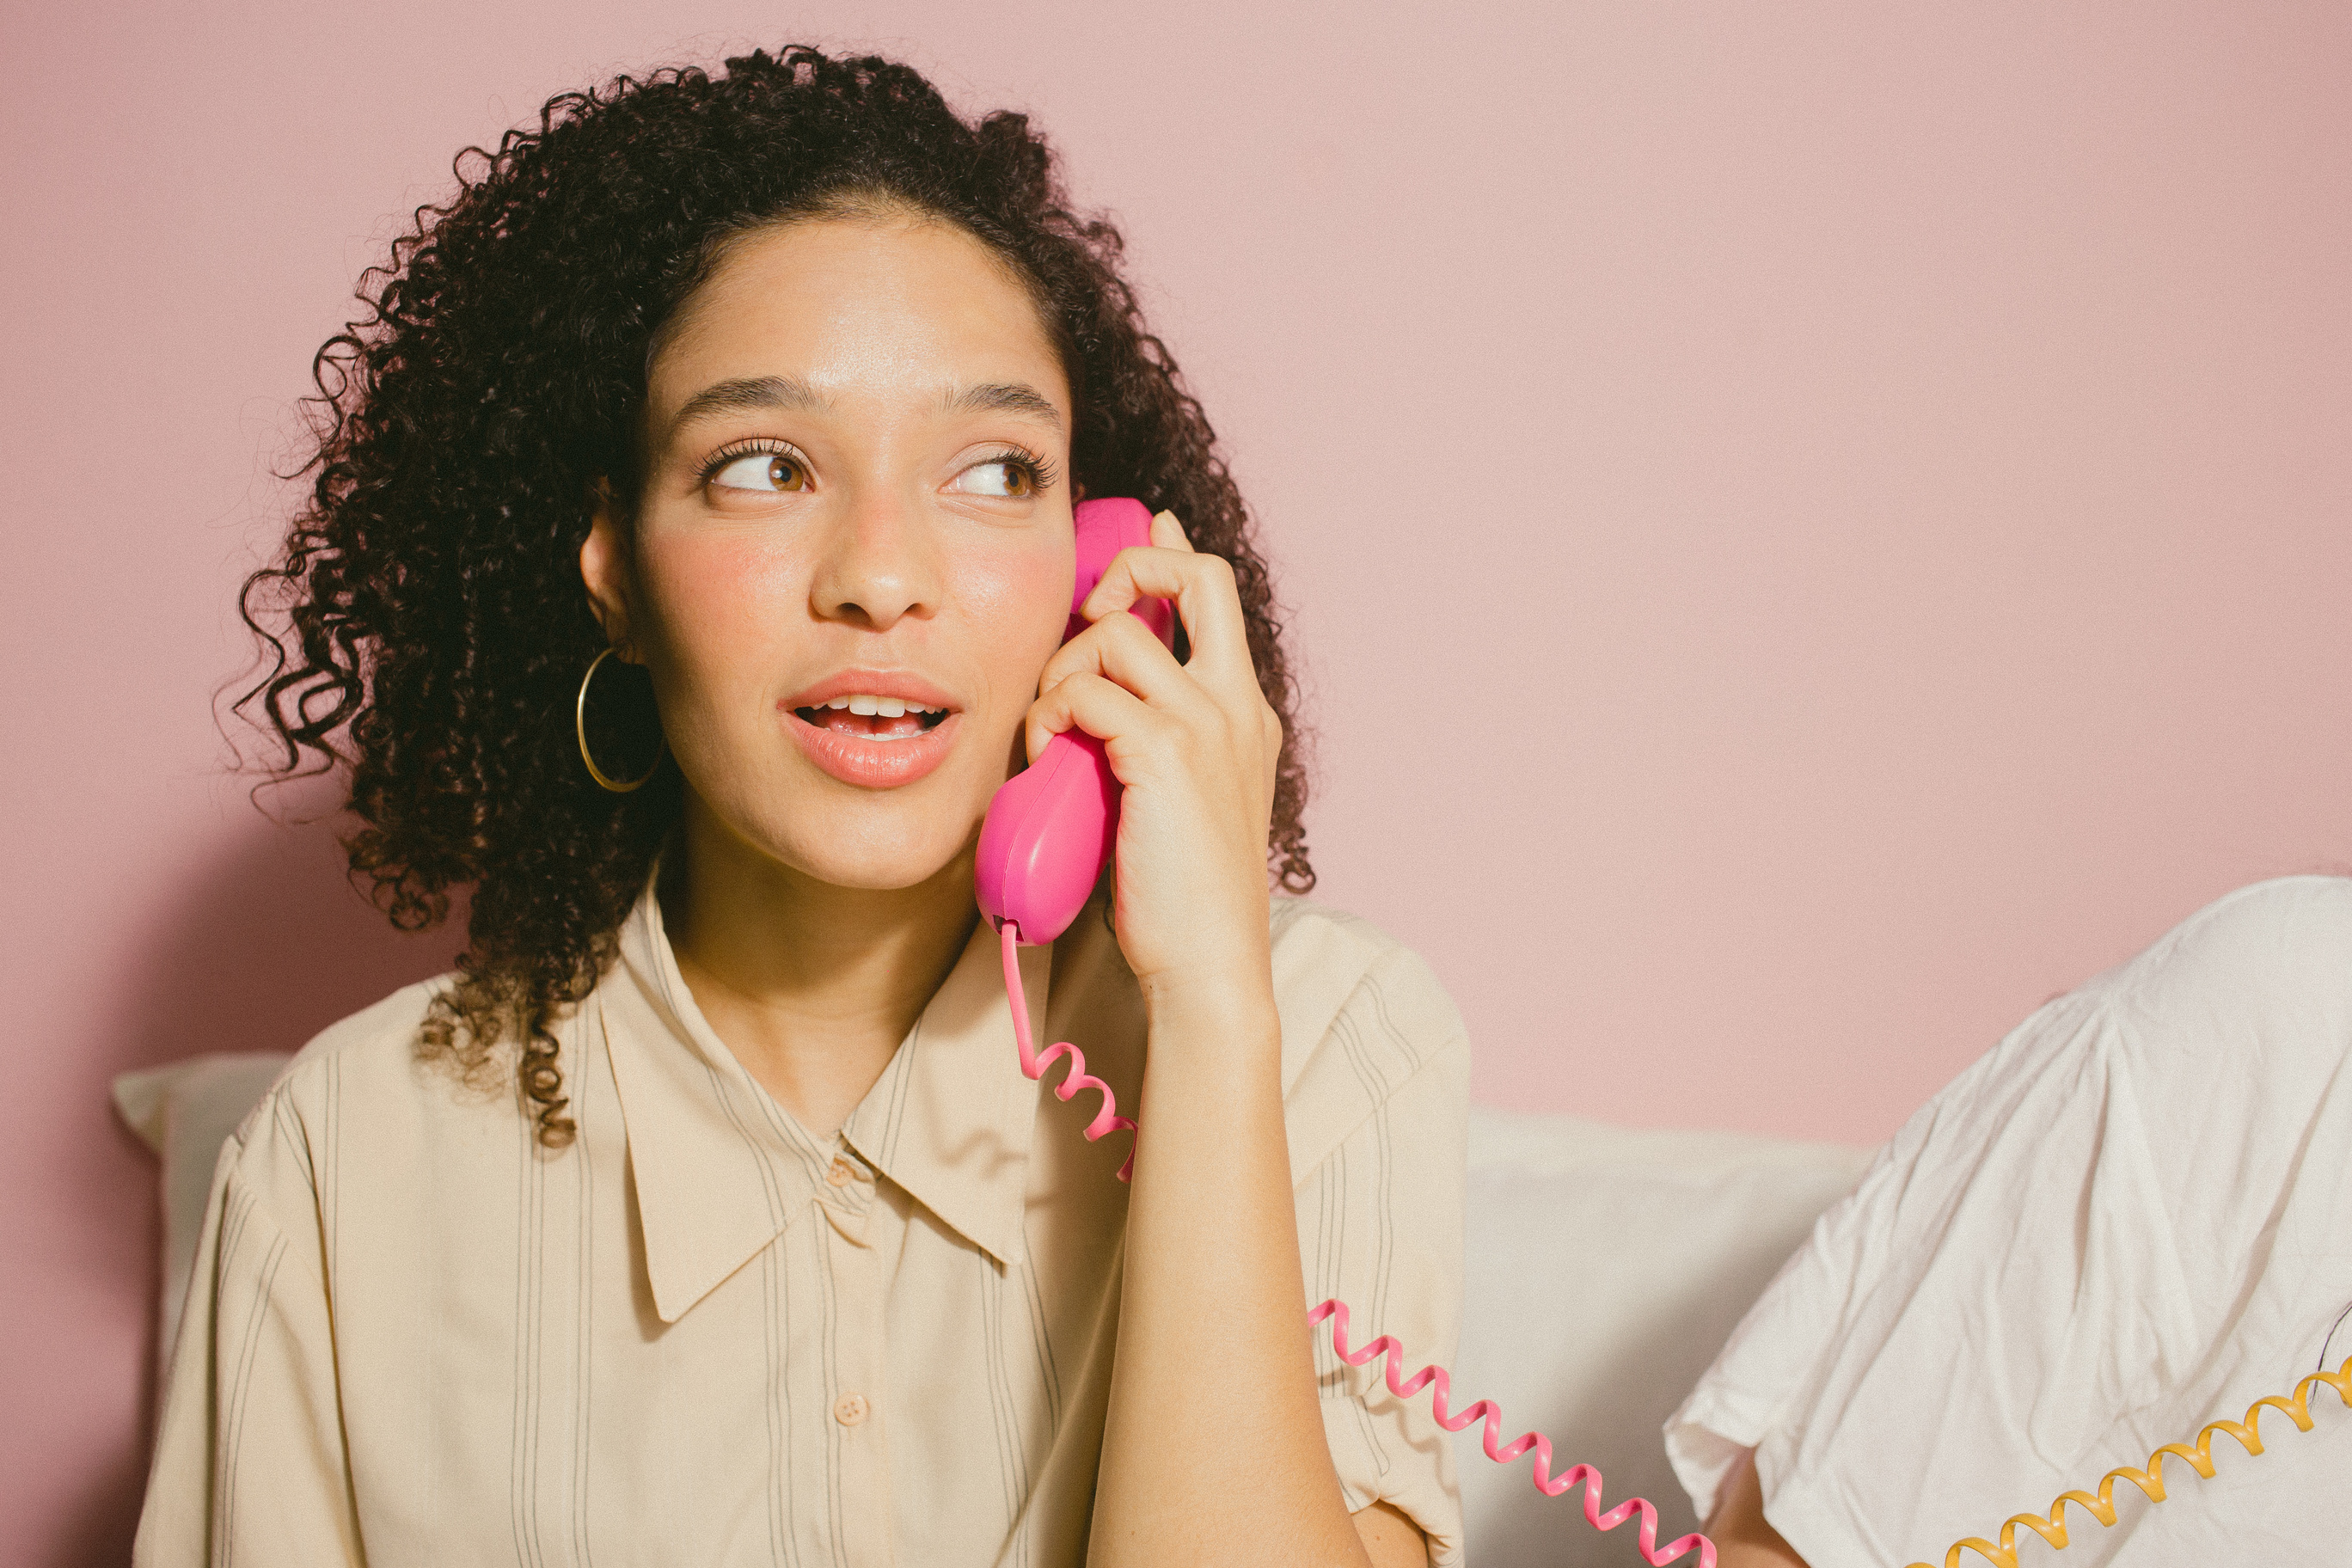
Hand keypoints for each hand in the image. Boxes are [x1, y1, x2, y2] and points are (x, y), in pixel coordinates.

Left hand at [1024, 510, 1283, 1006]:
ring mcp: (1207, 726)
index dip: (1169, 551)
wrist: (1208, 967)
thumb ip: (1154, 745)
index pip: (1220, 593)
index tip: (1134, 540)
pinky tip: (1046, 754)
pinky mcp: (1164, 756)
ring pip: (1117, 634)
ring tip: (1052, 727)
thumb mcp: (1179, 803)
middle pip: (1201, 575)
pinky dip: (1052, 714)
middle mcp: (1237, 706)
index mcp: (1247, 713)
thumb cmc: (1181, 900)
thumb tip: (1094, 714)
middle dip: (1135, 567)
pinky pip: (1086, 693)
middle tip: (1091, 616)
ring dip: (1064, 668)